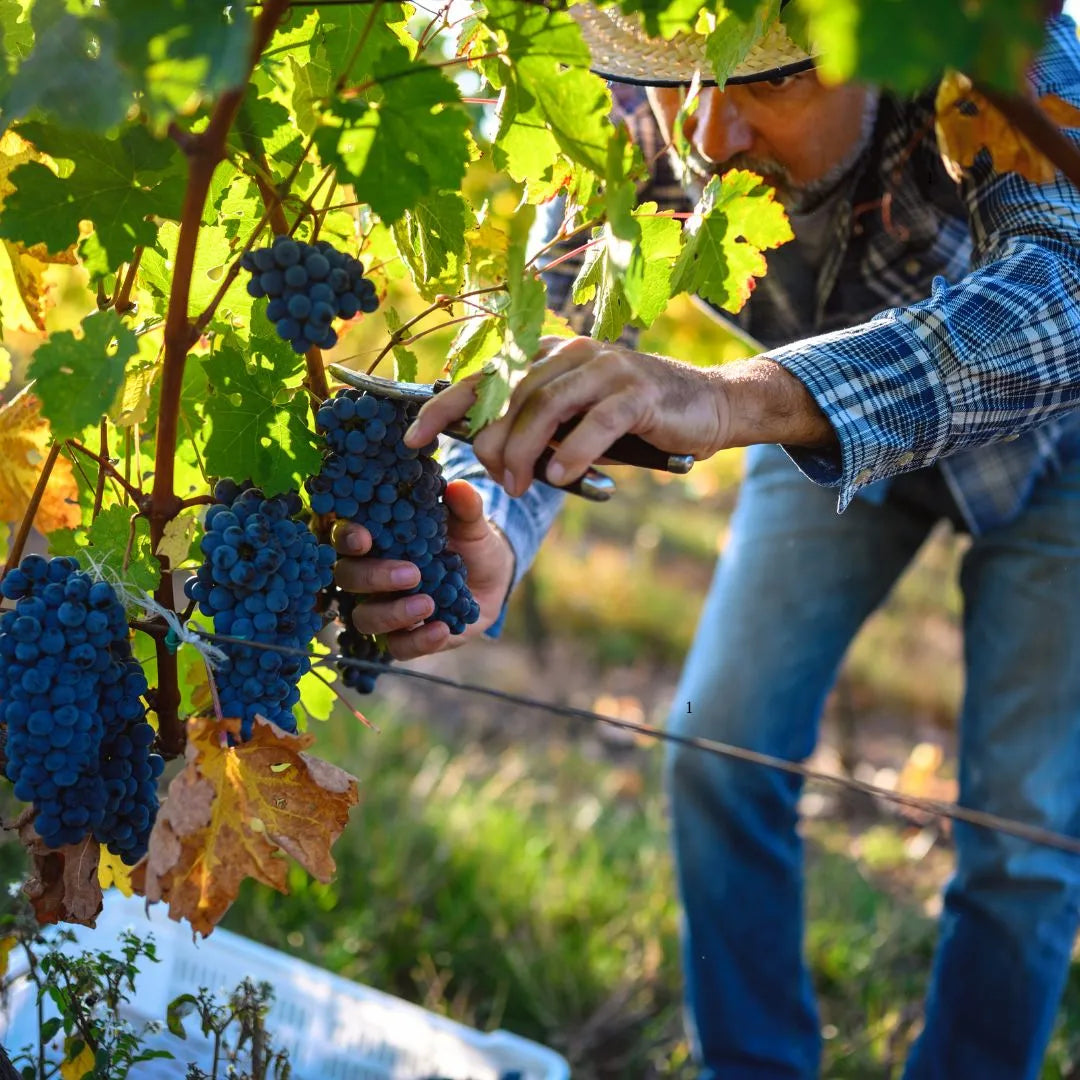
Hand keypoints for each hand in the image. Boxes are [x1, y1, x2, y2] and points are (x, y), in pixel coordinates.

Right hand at [333, 480, 514, 660]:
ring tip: (428, 603)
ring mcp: (385, 608)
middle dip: (374, 577)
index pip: (345, 537)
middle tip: (411, 574)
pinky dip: (418, 641)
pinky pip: (398, 647)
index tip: (365, 538)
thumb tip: (458, 488)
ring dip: (393, 613)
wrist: (493, 579)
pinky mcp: (405, 637)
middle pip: (348, 579)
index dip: (347, 537)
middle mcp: (372, 575)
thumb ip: (464, 507)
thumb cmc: (469, 543)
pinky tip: (442, 629)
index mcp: (378, 540)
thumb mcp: (470, 524)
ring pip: (365, 618)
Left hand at [405, 336, 833, 494]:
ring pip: (544, 407)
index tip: (410, 438)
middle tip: (497, 480)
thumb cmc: (632, 423)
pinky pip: (593, 422)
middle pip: (509, 396)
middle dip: (492, 443)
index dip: (443, 406)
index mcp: (547, 357)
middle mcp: (569, 353)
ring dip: (524, 452)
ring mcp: (605, 367)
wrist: (706, 408)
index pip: (484, 378)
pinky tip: (561, 476)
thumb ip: (536, 432)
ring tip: (519, 486)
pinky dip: (572, 452)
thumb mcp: (576, 426)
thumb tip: (487, 459)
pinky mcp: (637, 390)